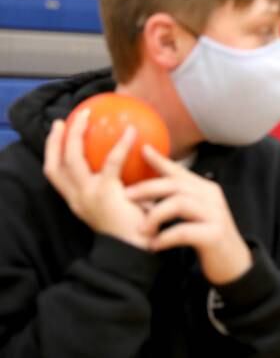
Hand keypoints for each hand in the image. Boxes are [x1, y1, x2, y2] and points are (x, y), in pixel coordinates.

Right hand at [43, 110, 150, 248]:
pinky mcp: (105, 193)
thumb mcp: (122, 202)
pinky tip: (132, 131)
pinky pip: (111, 162)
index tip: (59, 131)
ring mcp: (87, 196)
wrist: (137, 250)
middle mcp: (77, 199)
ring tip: (86, 116)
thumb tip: (140, 155)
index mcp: (78, 201)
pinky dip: (121, 144)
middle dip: (55, 140)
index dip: (52, 152)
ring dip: (77, 135)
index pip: (55, 175)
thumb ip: (122, 184)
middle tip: (65, 119)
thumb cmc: (137, 227)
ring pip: (71, 159)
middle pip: (55, 166)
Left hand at [125, 145, 251, 284]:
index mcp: (206, 190)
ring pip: (179, 203)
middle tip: (126, 196)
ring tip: (141, 229)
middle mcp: (212, 197)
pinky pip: (184, 231)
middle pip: (176, 184)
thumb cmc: (209, 237)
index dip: (160, 160)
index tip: (142, 149)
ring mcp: (215, 215)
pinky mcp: (214, 235)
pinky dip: (165, 237)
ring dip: (155, 215)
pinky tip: (154, 246)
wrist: (233, 263)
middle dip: (148, 188)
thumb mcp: (197, 214)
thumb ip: (181, 200)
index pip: (180, 171)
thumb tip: (153, 190)